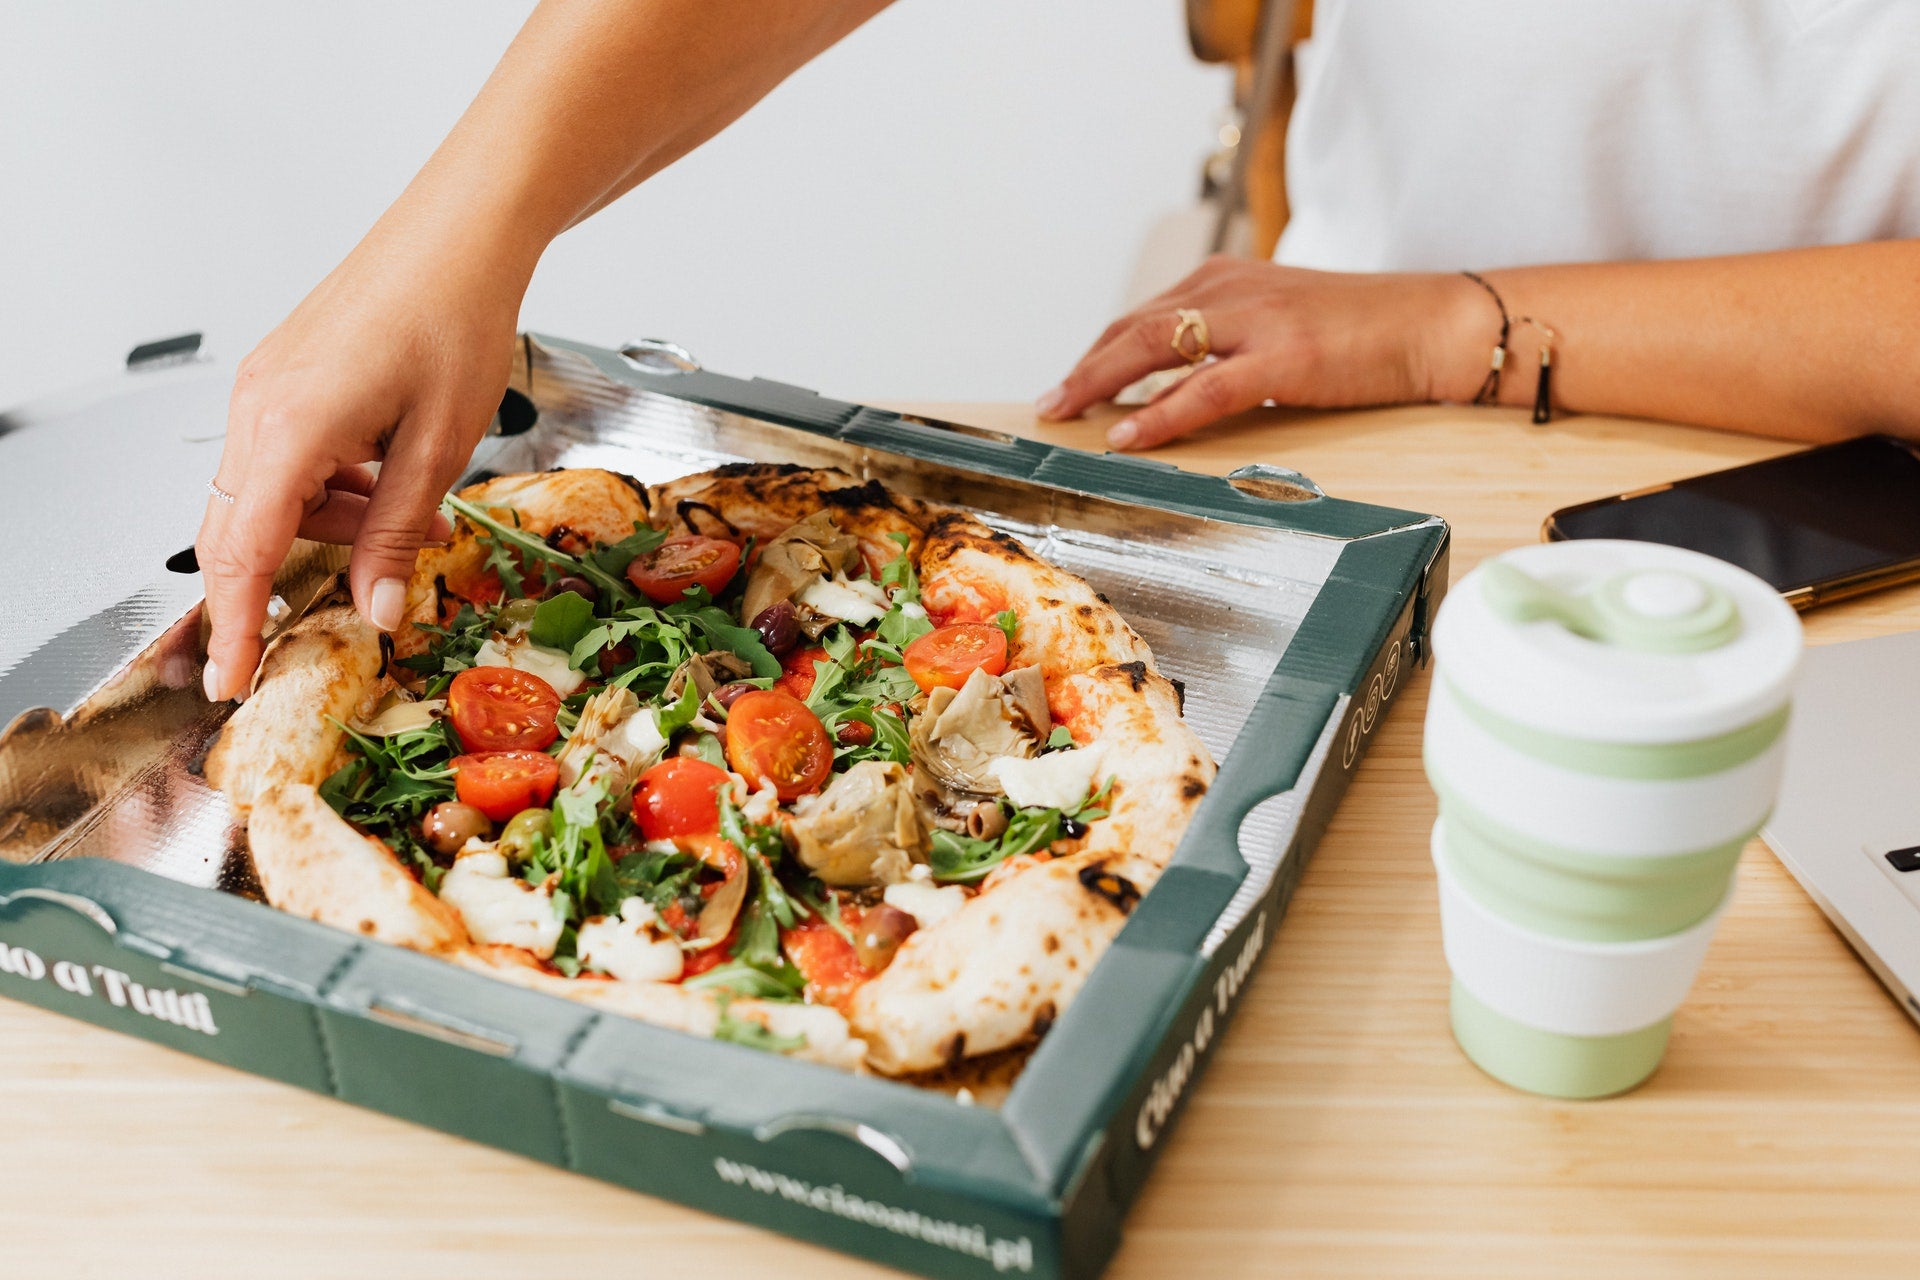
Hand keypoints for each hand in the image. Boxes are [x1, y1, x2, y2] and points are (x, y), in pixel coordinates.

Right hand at [195, 225, 533, 699]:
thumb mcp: (439, 447)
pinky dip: (331, 488)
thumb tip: (375, 610)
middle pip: (240, 530)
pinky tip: (391, 481)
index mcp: (290, 429)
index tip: (234, 679)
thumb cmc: (456, 318)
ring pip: (271, 496)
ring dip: (332, 528)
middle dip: (277, 587)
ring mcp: (267, 388)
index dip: (236, 626)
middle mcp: (260, 407)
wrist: (461, 235)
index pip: (243, 554)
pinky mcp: (286, 377)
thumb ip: (395, 536)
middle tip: (311, 632)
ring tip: (414, 524)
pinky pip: (288, 457)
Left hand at [1036, 257, 1482, 449]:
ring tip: (1066, 414)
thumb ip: (1228, 346)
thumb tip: (1176, 388)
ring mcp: (1256, 319)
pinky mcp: (1283, 356)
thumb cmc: (1362, 334)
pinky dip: (1159, 413)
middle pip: (1134, 328)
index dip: (1099, 352)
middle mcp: (1232, 288)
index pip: (1143, 315)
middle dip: (1085, 368)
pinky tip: (1127, 434)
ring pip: (1155, 347)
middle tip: (1048, 403)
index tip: (1069, 383)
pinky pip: (1204, 388)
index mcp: (1227, 279)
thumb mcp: (1279, 328)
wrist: (1432, 324)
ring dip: (1101, 383)